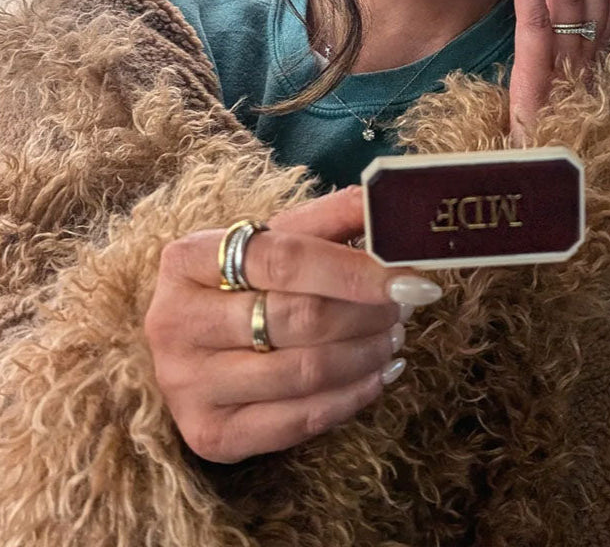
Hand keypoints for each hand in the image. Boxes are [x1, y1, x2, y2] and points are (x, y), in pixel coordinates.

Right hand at [143, 185, 440, 463]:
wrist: (187, 344)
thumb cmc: (241, 283)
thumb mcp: (274, 238)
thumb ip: (331, 217)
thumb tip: (392, 198)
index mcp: (189, 259)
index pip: (286, 260)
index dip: (355, 270)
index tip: (409, 277)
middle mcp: (177, 322)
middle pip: (299, 318)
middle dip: (368, 312)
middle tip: (405, 304)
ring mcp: (188, 385)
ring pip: (305, 373)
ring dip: (367, 354)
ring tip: (393, 336)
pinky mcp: (210, 434)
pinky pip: (299, 422)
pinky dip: (353, 398)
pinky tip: (378, 375)